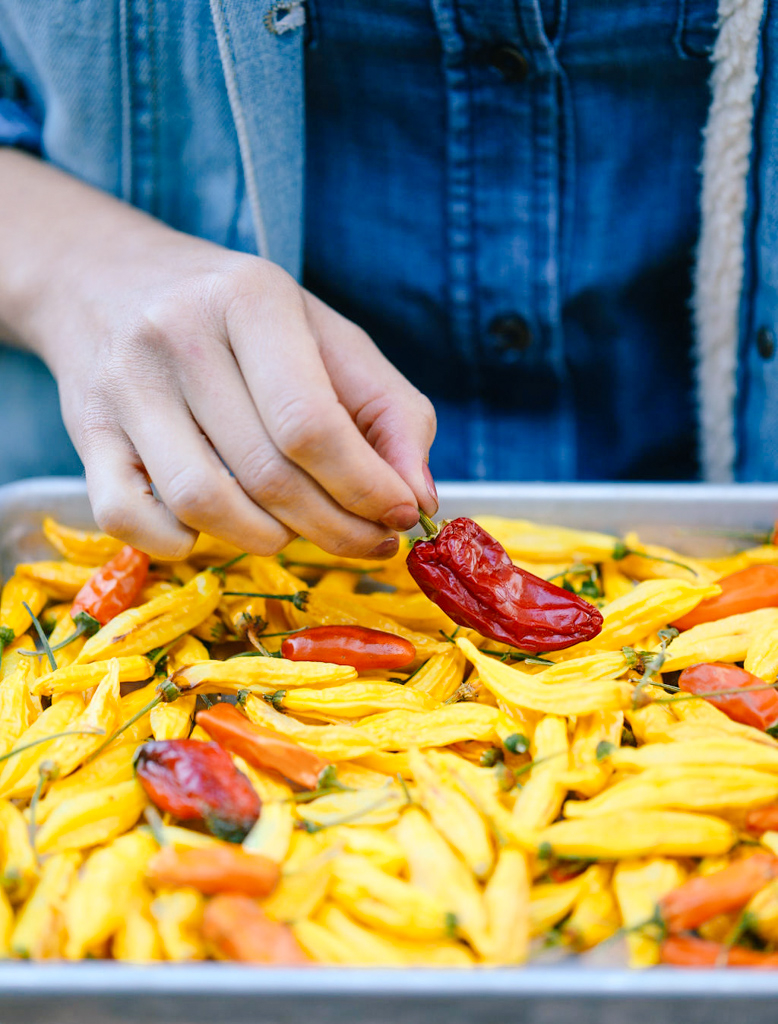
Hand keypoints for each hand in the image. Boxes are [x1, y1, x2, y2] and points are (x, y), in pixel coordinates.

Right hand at [0, 152, 437, 559]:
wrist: (108, 279)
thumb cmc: (238, 317)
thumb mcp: (327, 337)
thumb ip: (389, 411)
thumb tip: (417, 499)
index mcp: (250, 300)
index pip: (313, 423)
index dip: (365, 486)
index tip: (399, 516)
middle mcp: (178, 336)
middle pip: (267, 473)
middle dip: (333, 527)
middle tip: (366, 540)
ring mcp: (124, 386)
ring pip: (204, 504)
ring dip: (267, 539)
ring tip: (295, 529)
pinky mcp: (85, 432)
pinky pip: (128, 518)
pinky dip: (180, 543)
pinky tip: (213, 528)